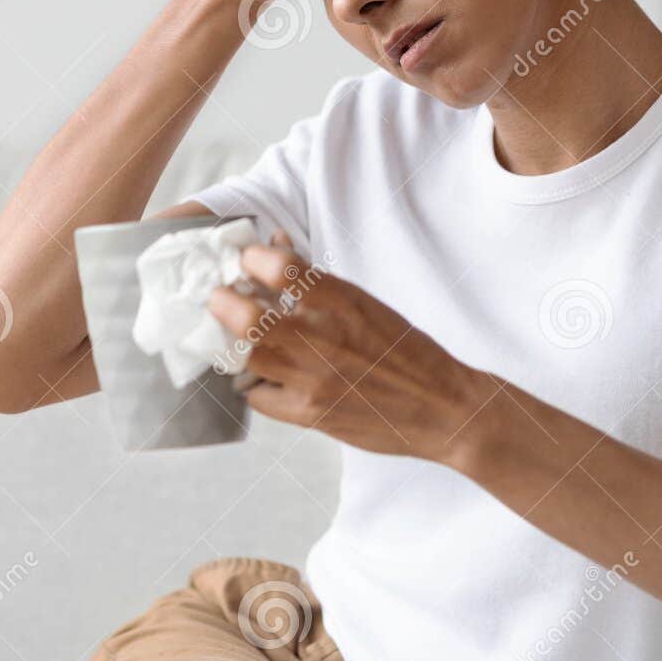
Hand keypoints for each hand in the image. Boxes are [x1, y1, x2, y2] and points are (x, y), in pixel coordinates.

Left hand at [207, 233, 493, 461]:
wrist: (443, 410)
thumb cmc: (406, 352)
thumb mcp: (368, 304)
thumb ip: (317, 282)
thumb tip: (275, 246)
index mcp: (345, 302)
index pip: (282, 269)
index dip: (252, 258)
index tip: (245, 258)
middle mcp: (326, 339)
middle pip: (249, 318)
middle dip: (223, 302)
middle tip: (218, 296)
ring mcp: (314, 380)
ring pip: (246, 357)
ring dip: (231, 341)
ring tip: (233, 333)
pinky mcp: (310, 414)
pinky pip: (258, 397)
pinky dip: (253, 383)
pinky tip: (262, 376)